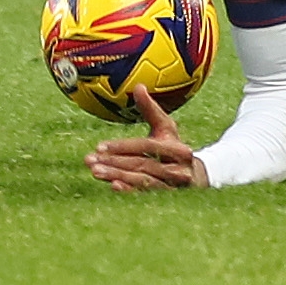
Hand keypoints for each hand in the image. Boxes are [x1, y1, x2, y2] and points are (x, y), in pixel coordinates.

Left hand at [86, 84, 209, 192]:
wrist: (196, 176)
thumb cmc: (174, 147)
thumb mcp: (166, 128)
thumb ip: (151, 109)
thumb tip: (138, 86)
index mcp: (178, 150)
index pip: (147, 147)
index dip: (123, 147)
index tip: (99, 146)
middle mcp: (178, 170)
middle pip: (142, 165)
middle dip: (114, 163)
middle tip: (90, 160)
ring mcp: (173, 187)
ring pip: (141, 181)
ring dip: (116, 177)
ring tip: (94, 171)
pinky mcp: (166, 198)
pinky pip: (145, 195)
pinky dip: (129, 191)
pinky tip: (112, 187)